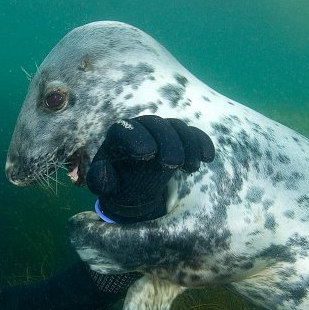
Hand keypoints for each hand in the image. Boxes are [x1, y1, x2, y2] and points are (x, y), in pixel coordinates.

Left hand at [86, 115, 214, 223]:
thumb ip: (100, 179)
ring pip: (176, 127)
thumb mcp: (104, 184)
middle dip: (167, 142)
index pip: (126, 129)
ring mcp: (162, 131)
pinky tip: (208, 158)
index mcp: (119, 136)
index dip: (137, 138)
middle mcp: (141, 127)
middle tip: (173, 164)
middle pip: (156, 125)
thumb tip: (104, 173)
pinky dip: (202, 143)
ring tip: (192, 168)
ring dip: (188, 145)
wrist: (132, 182)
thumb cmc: (116, 181)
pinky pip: (193, 134)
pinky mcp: (179, 138)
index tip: (148, 154)